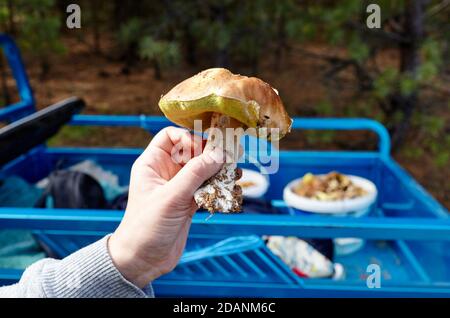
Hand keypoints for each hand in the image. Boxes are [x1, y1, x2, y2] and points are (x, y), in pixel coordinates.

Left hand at [108, 127, 224, 287]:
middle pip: (192, 151)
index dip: (188, 138)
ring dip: (219, 170)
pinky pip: (207, 187)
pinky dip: (219, 186)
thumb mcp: (171, 197)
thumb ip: (195, 174)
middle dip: (210, 153)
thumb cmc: (146, 226)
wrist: (142, 260)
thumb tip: (219, 153)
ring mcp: (179, 187)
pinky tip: (232, 186)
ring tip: (235, 172)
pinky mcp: (189, 202)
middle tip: (229, 157)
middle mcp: (166, 171)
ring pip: (203, 170)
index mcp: (153, 163)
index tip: (202, 149)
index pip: (171, 136)